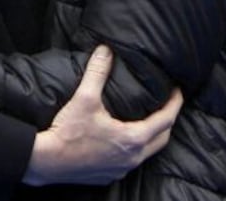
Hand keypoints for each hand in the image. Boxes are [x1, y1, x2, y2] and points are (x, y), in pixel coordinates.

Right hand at [22, 44, 182, 185]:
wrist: (47, 161)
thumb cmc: (68, 132)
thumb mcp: (85, 98)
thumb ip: (98, 72)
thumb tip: (105, 50)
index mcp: (132, 139)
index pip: (165, 120)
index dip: (174, 103)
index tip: (177, 90)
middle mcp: (132, 158)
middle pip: (162, 139)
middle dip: (167, 120)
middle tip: (166, 103)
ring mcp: (121, 169)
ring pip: (148, 152)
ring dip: (152, 135)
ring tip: (148, 117)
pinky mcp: (109, 175)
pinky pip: (132, 160)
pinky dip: (136, 146)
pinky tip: (126, 136)